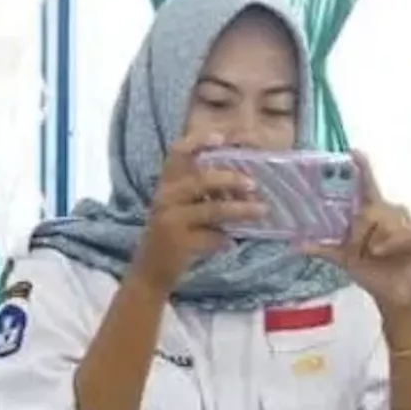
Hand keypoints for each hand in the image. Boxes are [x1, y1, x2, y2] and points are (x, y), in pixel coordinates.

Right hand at [138, 137, 267, 291]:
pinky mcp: (179, 244)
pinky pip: (211, 237)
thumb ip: (201, 193)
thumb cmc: (169, 235)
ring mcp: (171, 220)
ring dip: (240, 209)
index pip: (177, 153)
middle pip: (202, 180)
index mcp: (166, 184)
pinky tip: (232, 242)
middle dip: (231, 180)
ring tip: (261, 210)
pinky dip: (225, 239)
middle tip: (254, 184)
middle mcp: (166, 197)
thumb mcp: (177, 207)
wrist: (149, 271)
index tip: (222, 138)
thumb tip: (244, 185)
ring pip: (213, 210)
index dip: (199, 141)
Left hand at [305, 155, 410, 323]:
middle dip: (361, 229)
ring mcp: (407, 224)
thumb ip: (324, 249)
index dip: (362, 169)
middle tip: (357, 248)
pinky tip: (381, 252)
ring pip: (387, 218)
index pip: (368, 187)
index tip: (353, 153)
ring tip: (372, 254)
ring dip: (374, 239)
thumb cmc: (372, 273)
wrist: (393, 297)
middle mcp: (391, 214)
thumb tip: (296, 245)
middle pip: (373, 207)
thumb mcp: (345, 259)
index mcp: (374, 215)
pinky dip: (389, 242)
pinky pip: (402, 232)